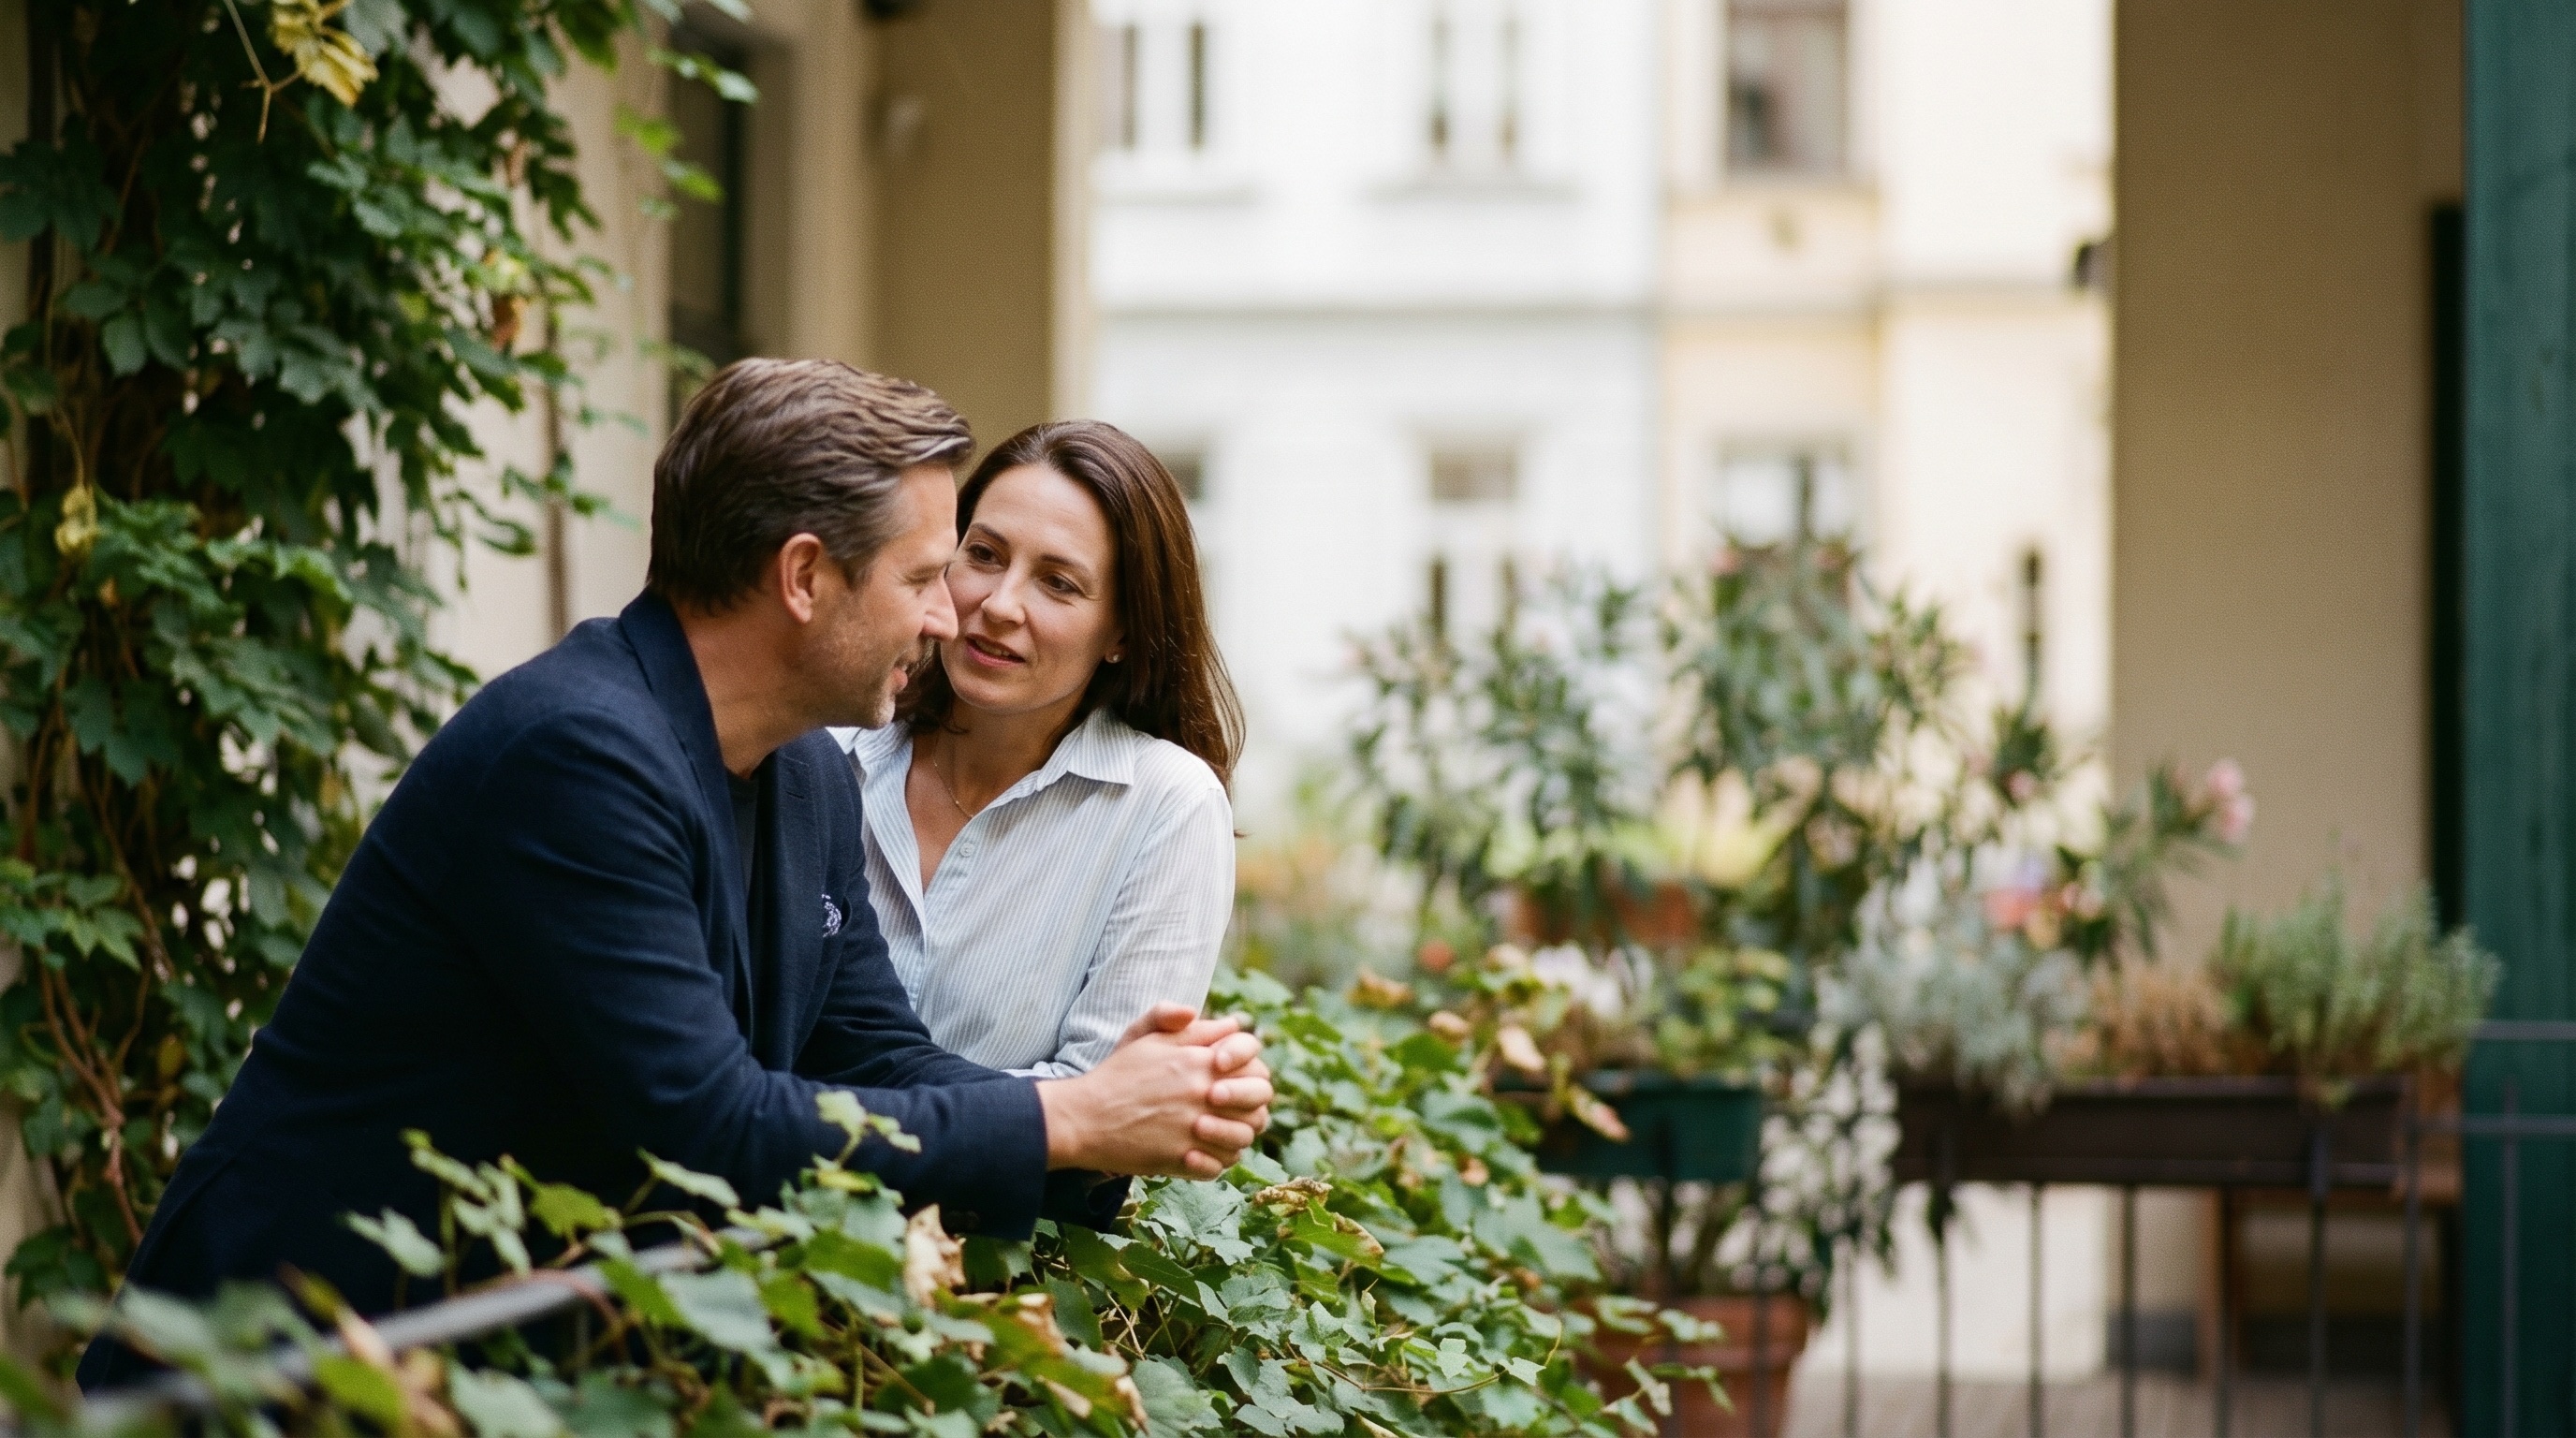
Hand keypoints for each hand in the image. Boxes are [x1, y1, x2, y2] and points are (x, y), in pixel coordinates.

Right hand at [1040, 1007, 1273, 1177]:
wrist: (1082, 1117)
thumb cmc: (1115, 1075)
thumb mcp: (1144, 1035)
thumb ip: (1184, 1022)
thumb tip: (1228, 1022)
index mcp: (1198, 1061)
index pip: (1254, 1061)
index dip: (1250, 1066)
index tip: (1230, 1073)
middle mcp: (1202, 1094)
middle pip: (1259, 1100)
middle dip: (1254, 1102)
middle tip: (1233, 1106)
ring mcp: (1195, 1130)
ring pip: (1244, 1137)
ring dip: (1237, 1134)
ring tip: (1218, 1131)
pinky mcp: (1182, 1160)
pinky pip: (1220, 1166)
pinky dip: (1215, 1162)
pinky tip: (1201, 1153)